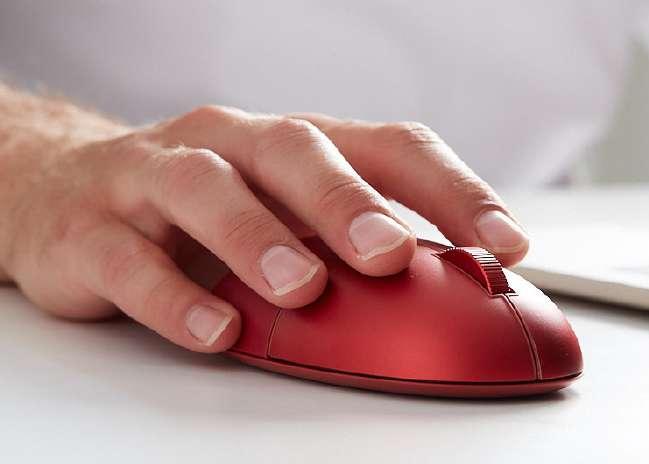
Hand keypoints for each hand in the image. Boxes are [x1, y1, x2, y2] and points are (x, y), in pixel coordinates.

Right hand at [0, 104, 528, 352]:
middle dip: (348, 203)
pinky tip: (216, 329)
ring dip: (258, 238)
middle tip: (392, 253)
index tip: (506, 243)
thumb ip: (355, 246)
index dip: (454, 190)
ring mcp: (156, 178)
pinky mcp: (92, 228)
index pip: (391, 148)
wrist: (63, 192)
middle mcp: (234, 145)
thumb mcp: (289, 215)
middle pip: (298, 151)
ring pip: (207, 190)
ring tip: (301, 288)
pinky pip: (130, 260)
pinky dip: (174, 296)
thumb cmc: (204, 208)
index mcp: (298, 143)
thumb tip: (454, 291)